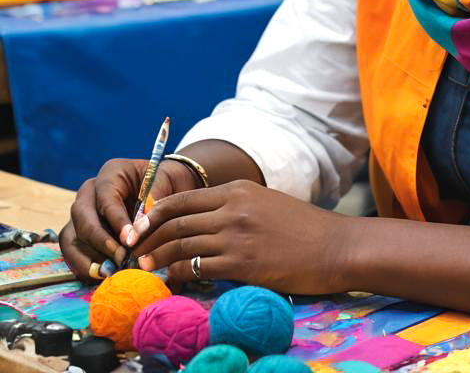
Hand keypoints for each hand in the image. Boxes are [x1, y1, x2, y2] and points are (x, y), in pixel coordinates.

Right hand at [59, 157, 198, 279]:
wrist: (163, 185)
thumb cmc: (164, 181)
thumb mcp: (165, 181)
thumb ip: (154, 200)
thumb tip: (140, 228)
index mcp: (111, 173)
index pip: (107, 199)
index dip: (116, 222)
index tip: (129, 241)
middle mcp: (90, 191)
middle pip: (83, 217)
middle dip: (100, 242)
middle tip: (120, 259)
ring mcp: (82, 212)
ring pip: (72, 236)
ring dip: (87, 257)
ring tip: (109, 272)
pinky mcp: (80, 231)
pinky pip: (73, 249)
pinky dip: (83, 264)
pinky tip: (100, 275)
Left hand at [132, 181, 349, 294]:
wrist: (334, 246)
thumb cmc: (303, 228)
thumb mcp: (266, 204)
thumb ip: (235, 207)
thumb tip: (201, 221)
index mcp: (239, 190)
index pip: (183, 199)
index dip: (155, 214)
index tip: (141, 227)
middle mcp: (233, 209)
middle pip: (175, 222)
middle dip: (148, 238)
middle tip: (133, 252)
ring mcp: (236, 236)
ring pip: (179, 245)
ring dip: (156, 258)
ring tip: (145, 268)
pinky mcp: (241, 264)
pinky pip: (195, 269)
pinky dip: (177, 275)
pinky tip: (172, 281)